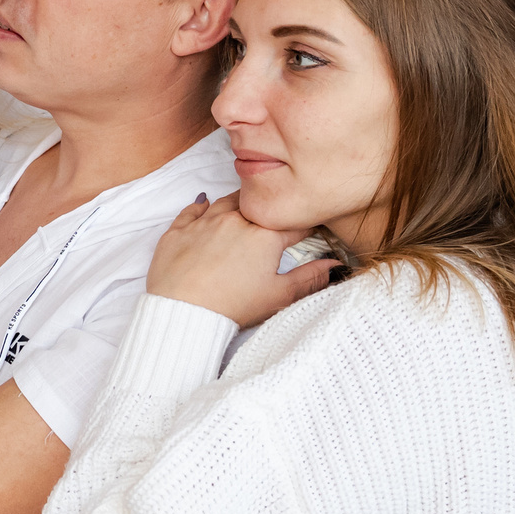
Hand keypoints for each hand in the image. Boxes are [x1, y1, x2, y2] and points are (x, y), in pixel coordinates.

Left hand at [146, 194, 338, 327]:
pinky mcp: (178, 230)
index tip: (306, 231)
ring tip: (244, 212)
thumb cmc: (232, 306)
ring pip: (226, 202)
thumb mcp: (279, 296)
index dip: (303, 227)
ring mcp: (204, 222)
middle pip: (258, 206)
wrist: (182, 311)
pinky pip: (192, 210)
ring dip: (238, 205)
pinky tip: (205, 206)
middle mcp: (235, 220)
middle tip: (272, 220)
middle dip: (269, 211)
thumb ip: (310, 278)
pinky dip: (201, 207)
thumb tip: (336, 266)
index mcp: (264, 235)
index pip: (292, 224)